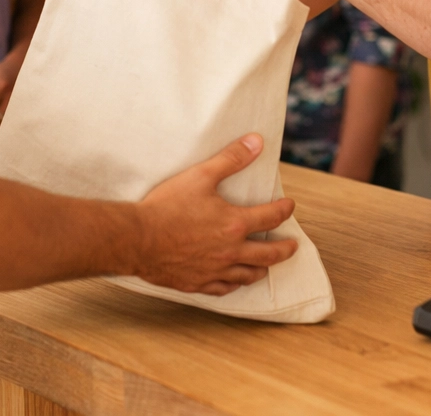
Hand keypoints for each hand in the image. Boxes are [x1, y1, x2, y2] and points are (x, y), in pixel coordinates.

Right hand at [133, 134, 298, 294]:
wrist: (137, 238)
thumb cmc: (167, 206)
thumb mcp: (201, 176)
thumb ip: (231, 159)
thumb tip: (256, 142)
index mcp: (234, 224)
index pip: (271, 217)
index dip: (284, 210)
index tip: (289, 206)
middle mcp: (230, 251)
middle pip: (268, 254)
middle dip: (284, 249)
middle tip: (292, 246)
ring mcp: (215, 271)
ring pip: (248, 275)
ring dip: (262, 269)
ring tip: (267, 266)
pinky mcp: (197, 283)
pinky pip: (224, 288)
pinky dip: (234, 284)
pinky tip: (234, 281)